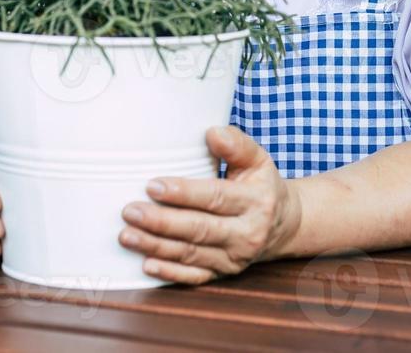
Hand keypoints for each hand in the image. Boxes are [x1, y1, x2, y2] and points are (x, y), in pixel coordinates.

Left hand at [119, 126, 299, 284]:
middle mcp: (247, 234)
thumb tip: (212, 133)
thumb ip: (237, 144)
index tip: (152, 186)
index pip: (215, 197)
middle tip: (130, 211)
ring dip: (156, 246)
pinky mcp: (224, 273)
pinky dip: (170, 273)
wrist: (283, 225)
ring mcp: (235, 258)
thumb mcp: (258, 160)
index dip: (183, 193)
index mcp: (255, 202)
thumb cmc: (261, 185)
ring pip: (191, 254)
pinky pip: (195, 276)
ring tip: (127, 235)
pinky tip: (147, 264)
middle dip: (162, 222)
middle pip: (199, 229)